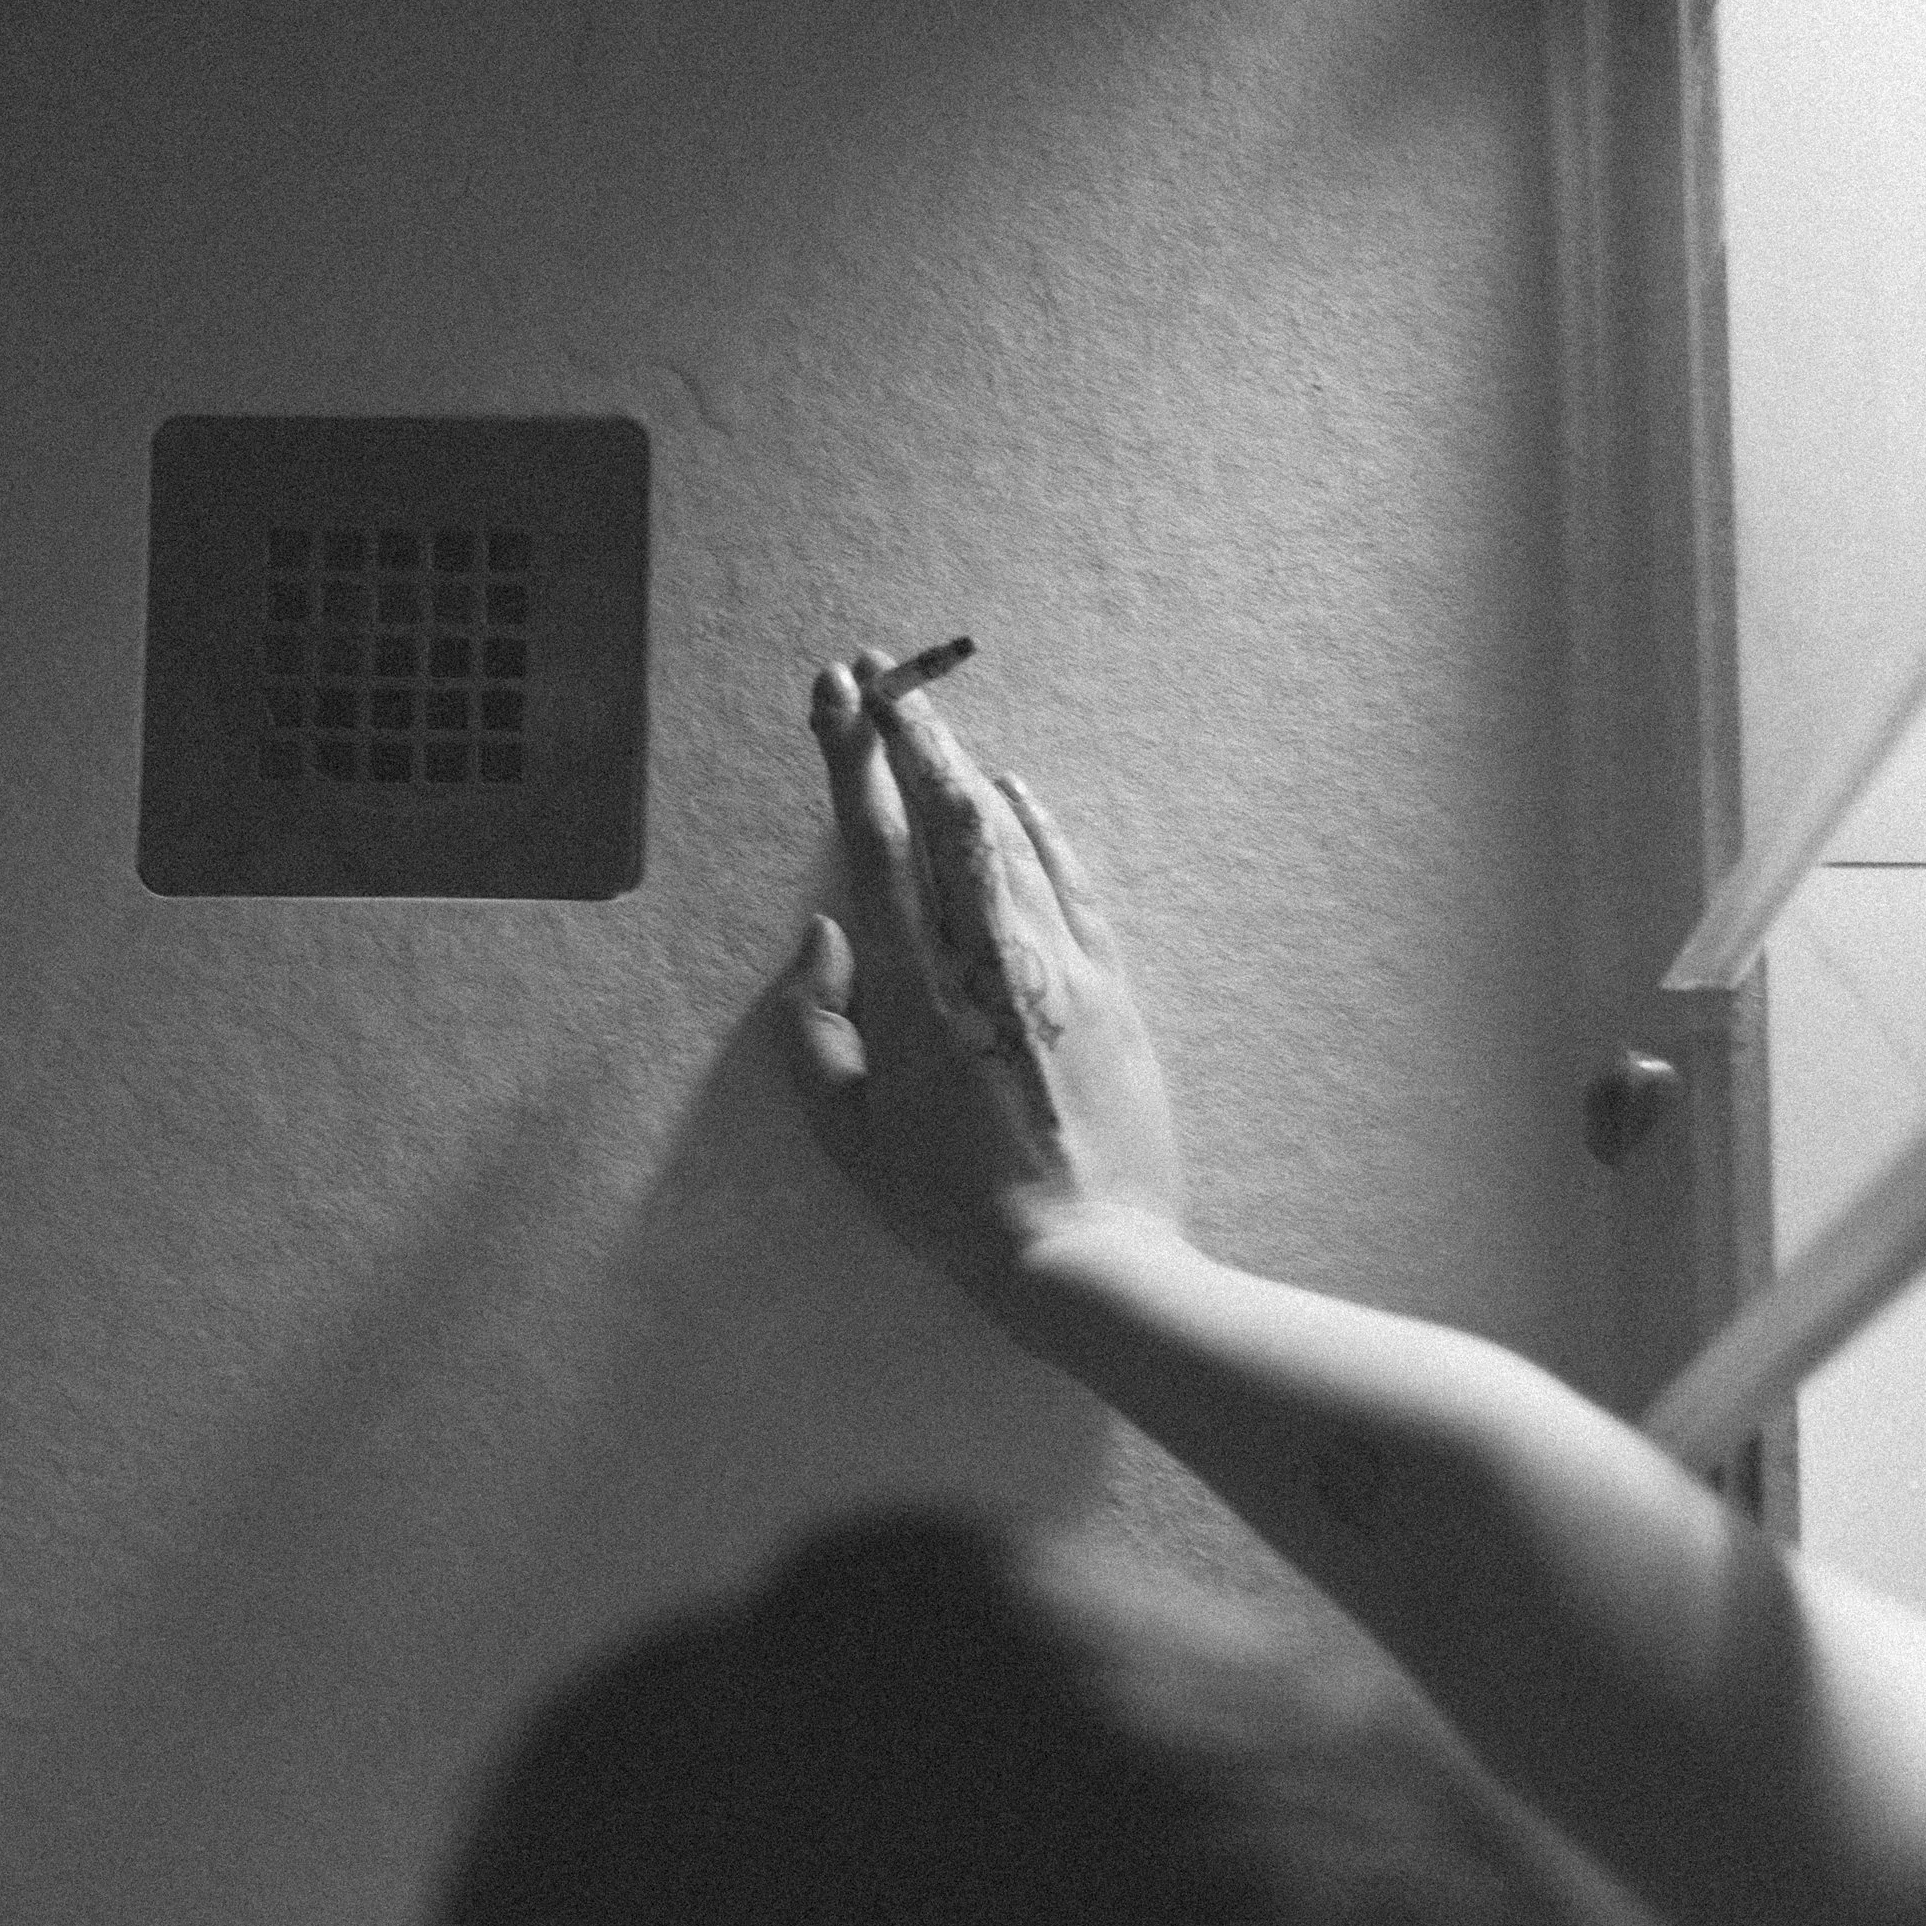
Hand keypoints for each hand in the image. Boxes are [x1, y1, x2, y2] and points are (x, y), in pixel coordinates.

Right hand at [774, 651, 1185, 1319]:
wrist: (1086, 1255)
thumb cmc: (952, 1209)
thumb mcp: (847, 1135)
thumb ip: (815, 1028)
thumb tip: (823, 934)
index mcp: (917, 990)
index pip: (876, 844)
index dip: (852, 760)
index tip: (834, 697)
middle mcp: (988, 955)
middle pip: (944, 810)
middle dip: (905, 730)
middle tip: (872, 670)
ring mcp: (1058, 964)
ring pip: (1008, 831)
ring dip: (962, 764)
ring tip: (928, 716)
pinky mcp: (1110, 986)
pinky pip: (1070, 878)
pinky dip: (1039, 824)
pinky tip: (1015, 789)